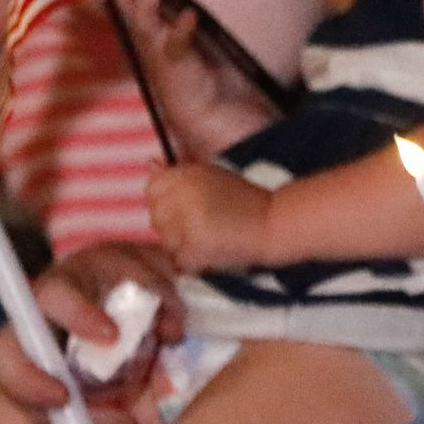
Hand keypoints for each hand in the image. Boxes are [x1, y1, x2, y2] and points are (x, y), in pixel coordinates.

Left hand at [0, 241, 182, 423]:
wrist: (152, 357)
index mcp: (32, 347)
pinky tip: (176, 322)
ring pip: (103, 267)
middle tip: (114, 338)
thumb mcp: (106, 421)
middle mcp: (51, 301)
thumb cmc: (119, 396)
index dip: (26, 379)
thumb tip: (125, 421)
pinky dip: (168, 294)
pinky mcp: (128, 255)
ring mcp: (89, 270)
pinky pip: (147, 264)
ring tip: (171, 337)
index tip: (64, 400)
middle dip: (77, 313)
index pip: (5, 356)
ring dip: (144, 301)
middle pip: (46, 294)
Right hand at [107, 0, 274, 151]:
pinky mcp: (175, 62)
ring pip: (142, 17)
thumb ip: (166, 8)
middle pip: (123, 2)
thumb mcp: (175, 30)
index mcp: (140, 28)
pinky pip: (174, 43)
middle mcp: (143, 37)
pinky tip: (190, 17)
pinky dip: (181, 28)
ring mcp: (157, 50)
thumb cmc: (190, 65)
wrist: (203, 105)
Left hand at [146, 161, 273, 270]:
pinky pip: (178, 258)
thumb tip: (150, 164)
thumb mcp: (210, 175)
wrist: (272, 223)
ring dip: (180, 242)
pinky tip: (210, 249)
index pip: (152, 188)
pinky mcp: (194, 249)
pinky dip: (191, 259)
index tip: (182, 206)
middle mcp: (184, 197)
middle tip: (199, 224)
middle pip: (156, 215)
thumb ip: (178, 174)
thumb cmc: (244, 199)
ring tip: (207, 236)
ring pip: (165, 240)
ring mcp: (187, 224)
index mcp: (187, 176)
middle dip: (171, 223)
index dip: (164, 199)